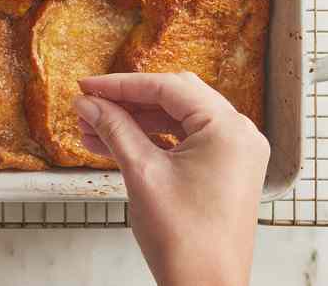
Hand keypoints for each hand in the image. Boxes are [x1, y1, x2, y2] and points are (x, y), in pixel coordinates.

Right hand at [74, 72, 268, 285]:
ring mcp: (237, 152)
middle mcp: (240, 133)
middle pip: (176, 100)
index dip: (122, 85)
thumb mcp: (143, 175)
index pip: (169, 88)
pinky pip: (189, 143)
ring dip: (138, 123)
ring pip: (180, 122)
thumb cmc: (184, 242)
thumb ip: (116, 131)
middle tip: (90, 104)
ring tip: (93, 128)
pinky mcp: (228, 171)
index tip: (88, 86)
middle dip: (129, 102)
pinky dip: (156, 142)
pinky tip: (117, 144)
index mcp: (228, 127)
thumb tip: (91, 104)